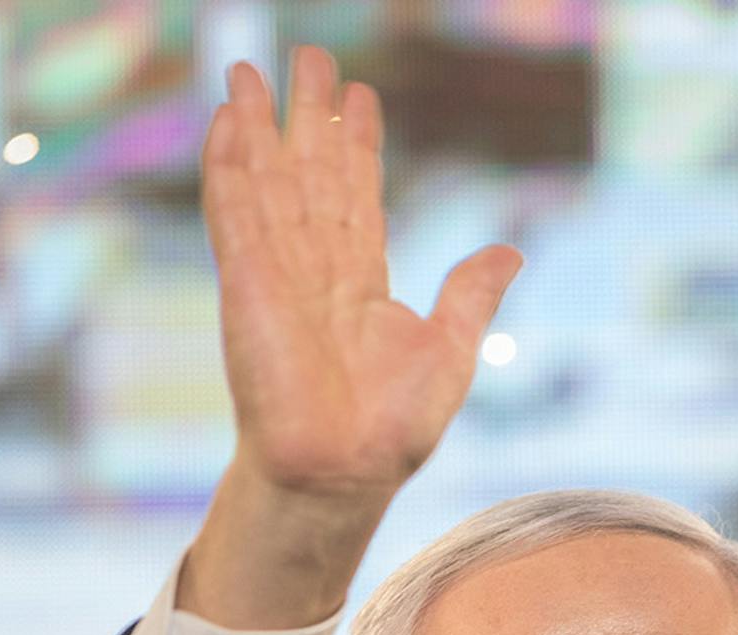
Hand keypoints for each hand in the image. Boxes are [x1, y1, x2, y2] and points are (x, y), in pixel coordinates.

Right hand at [203, 45, 522, 502]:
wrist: (344, 474)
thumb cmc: (392, 432)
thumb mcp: (450, 348)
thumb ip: (469, 294)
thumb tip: (510, 252)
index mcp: (361, 283)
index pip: (358, 196)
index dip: (358, 146)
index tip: (359, 97)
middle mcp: (315, 270)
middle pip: (309, 174)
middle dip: (309, 116)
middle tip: (309, 57)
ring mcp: (276, 274)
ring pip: (266, 182)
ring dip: (258, 125)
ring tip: (250, 68)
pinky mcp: (246, 285)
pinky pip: (234, 214)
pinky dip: (229, 167)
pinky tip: (228, 120)